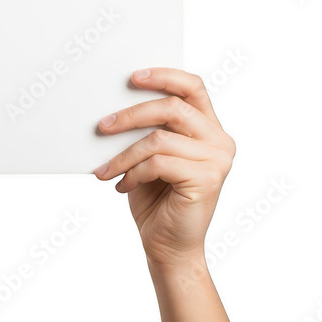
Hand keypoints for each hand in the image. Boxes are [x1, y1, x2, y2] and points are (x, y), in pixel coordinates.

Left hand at [95, 68, 234, 268]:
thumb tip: (114, 105)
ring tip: (106, 169)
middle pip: (172, 107)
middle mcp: (219, 140)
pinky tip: (122, 186)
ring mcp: (217, 160)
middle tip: (102, 126)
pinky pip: (159, 163)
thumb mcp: (148, 156)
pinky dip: (133, 173)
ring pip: (159, 139)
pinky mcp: (208, 179)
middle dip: (131, 114)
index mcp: (208, 128)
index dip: (164, 76)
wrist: (168, 246)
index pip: (192, 87)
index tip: (132, 76)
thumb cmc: (156, 198)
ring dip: (124, 154)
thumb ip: (147, 129)